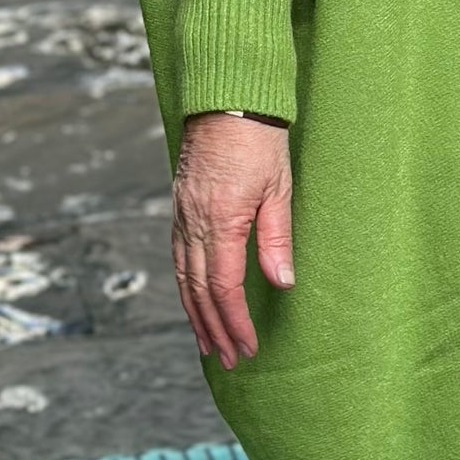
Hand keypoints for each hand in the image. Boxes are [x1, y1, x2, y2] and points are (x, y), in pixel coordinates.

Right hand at [171, 111, 293, 370]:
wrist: (227, 99)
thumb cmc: (259, 139)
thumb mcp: (279, 188)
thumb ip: (277, 239)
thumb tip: (281, 284)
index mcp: (221, 221)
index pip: (224, 287)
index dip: (235, 322)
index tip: (248, 347)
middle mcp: (193, 222)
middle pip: (198, 290)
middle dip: (214, 329)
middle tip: (229, 360)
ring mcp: (181, 214)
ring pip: (182, 277)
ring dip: (195, 314)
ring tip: (208, 344)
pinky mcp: (179, 206)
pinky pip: (177, 256)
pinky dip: (184, 286)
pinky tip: (193, 299)